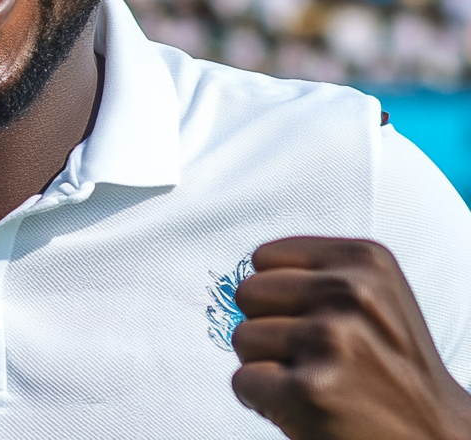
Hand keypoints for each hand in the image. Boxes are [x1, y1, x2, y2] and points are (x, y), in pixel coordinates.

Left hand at [231, 236, 470, 439]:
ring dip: (266, 366)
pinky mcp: (309, 391)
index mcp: (364, 261)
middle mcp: (349, 294)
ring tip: (312, 380)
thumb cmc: (395, 369)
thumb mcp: (374, 295)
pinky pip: (243, 381)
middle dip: (267, 327)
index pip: (263, 258)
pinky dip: (262, 401)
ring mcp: (329, 341)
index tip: (308, 319)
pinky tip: (302, 406)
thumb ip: (319, 271)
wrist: (438, 439)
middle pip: (248, 294)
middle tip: (308, 355)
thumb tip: (251, 271)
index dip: (276, 294)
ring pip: (242, 338)